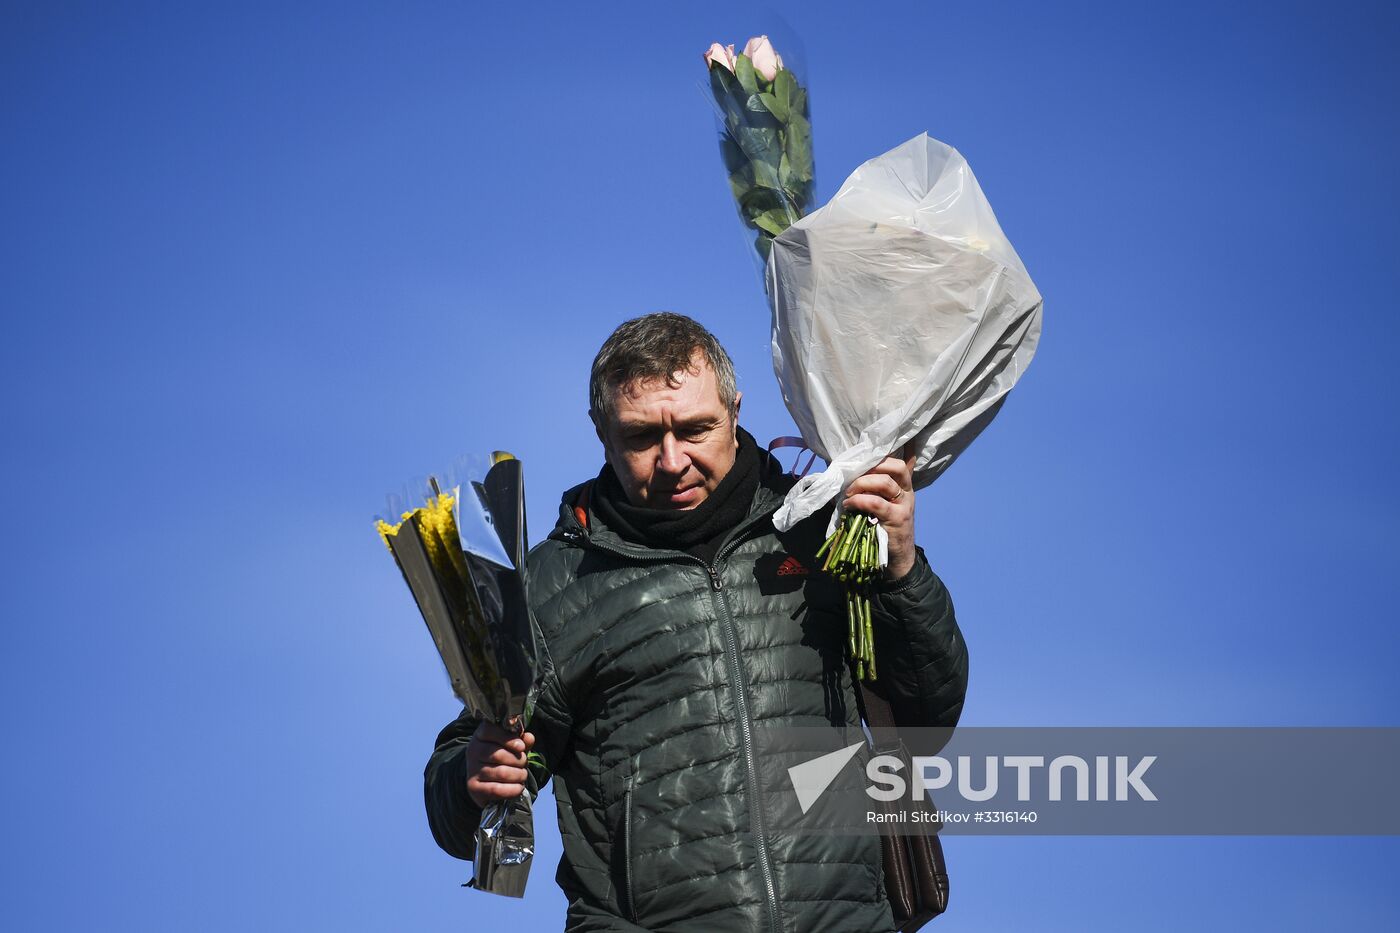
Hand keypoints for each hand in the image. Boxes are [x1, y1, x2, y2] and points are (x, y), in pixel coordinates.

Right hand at [465, 718, 535, 808]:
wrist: (486, 780)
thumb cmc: (503, 758)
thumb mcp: (512, 747)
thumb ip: (521, 741)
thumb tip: (529, 738)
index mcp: (481, 735)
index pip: (490, 731)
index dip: (508, 738)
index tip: (521, 747)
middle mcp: (473, 750)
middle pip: (498, 754)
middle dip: (518, 760)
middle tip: (524, 763)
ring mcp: (472, 769)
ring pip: (501, 773)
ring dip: (518, 775)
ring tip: (523, 775)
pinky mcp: (473, 787)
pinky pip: (496, 789)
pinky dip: (512, 789)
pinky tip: (519, 787)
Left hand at [841, 448, 916, 580]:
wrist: (898, 559)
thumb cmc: (884, 529)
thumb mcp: (882, 506)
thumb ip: (874, 491)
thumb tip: (851, 474)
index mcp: (904, 486)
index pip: (907, 463)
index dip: (907, 448)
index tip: (904, 435)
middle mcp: (907, 492)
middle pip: (896, 466)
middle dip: (872, 466)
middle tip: (854, 475)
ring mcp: (904, 505)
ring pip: (885, 482)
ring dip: (861, 484)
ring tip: (848, 493)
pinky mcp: (897, 518)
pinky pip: (876, 502)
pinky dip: (859, 501)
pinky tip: (849, 505)